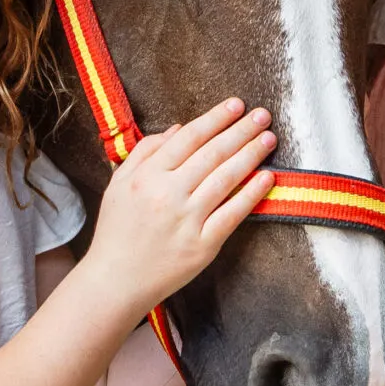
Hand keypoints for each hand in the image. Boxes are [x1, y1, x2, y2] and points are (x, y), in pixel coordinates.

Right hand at [81, 99, 275, 314]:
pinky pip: (232, 214)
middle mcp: (167, 194)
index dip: (215, 118)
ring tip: (269, 138)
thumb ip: (145, 152)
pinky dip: (251, 194)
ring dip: (251, 155)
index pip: (188, 138)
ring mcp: (187, 220)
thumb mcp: (118, 183)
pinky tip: (267, 177)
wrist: (115, 280)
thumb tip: (178, 128)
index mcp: (146, 176)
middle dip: (241, 130)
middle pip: (212, 154)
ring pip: (225, 179)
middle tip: (262, 114)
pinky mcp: (202, 245)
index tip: (236, 105)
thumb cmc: (117, 230)